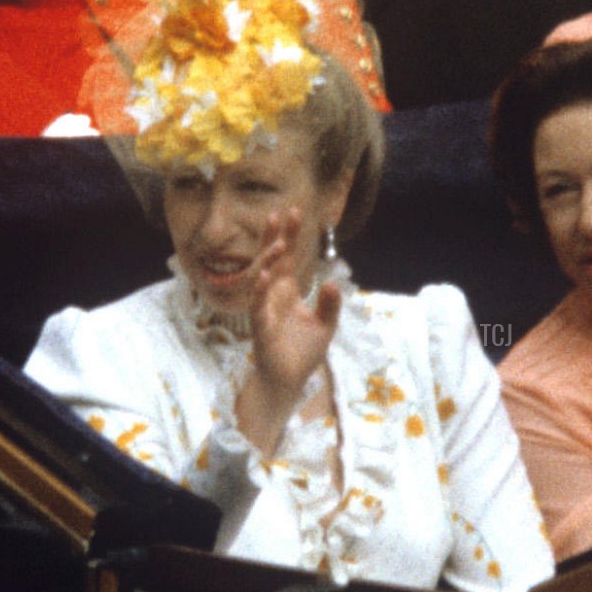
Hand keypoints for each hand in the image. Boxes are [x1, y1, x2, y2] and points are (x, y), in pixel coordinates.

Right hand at [233, 209, 340, 454]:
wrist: (290, 380)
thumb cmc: (303, 352)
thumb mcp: (325, 326)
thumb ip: (330, 304)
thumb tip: (333, 283)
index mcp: (288, 291)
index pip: (288, 258)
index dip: (290, 236)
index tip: (294, 212)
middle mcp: (273, 295)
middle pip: (272, 261)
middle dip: (274, 238)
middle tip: (279, 213)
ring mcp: (265, 310)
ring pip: (262, 279)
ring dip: (268, 261)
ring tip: (277, 243)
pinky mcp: (261, 328)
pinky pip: (258, 306)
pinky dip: (260, 291)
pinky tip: (265, 275)